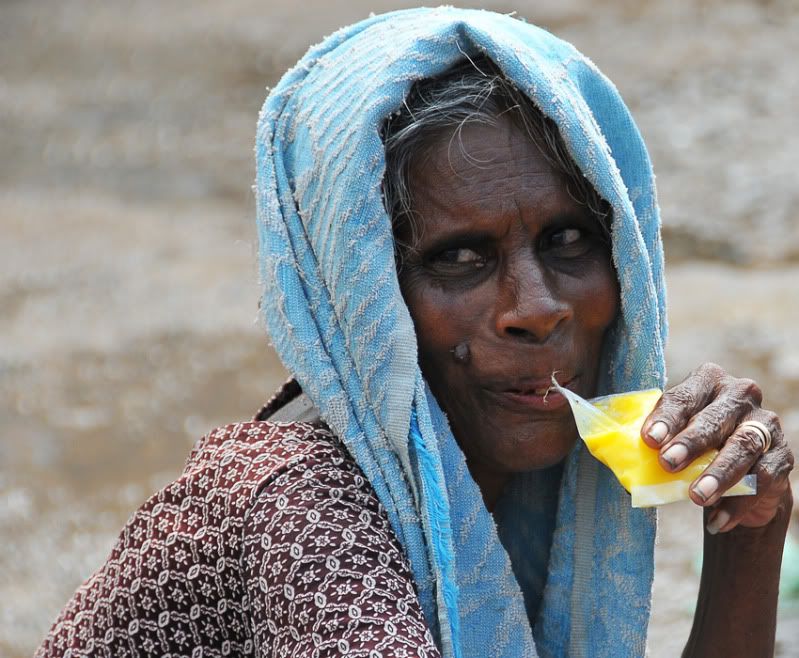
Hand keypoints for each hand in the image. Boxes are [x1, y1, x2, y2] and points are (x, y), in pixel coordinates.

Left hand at [641, 362, 793, 532]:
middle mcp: (741, 395)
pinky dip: (738, 503)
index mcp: (708, 380)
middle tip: (667, 463)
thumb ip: (654, 442)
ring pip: (743, 447)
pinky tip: (717, 520)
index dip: (667, 417)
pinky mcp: (782, 456)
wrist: (739, 474)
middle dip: (690, 442)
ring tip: (695, 497)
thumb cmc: (695, 446)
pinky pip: (763, 479)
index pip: (684, 396)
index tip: (649, 439)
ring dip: (718, 474)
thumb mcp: (673, 437)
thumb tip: (622, 462)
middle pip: (715, 418)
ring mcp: (765, 424)